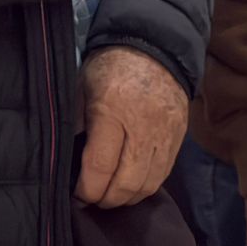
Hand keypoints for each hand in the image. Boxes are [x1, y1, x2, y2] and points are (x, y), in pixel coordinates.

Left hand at [74, 46, 188, 208]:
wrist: (155, 46)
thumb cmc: (110, 67)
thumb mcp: (82, 88)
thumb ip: (74, 124)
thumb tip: (67, 164)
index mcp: (112, 109)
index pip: (100, 166)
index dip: (86, 190)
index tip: (76, 195)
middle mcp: (143, 124)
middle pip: (126, 183)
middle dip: (106, 200)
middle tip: (92, 198)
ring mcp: (166, 131)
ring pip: (148, 184)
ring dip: (127, 197)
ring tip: (111, 194)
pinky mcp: (179, 135)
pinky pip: (163, 173)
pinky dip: (146, 185)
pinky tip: (131, 182)